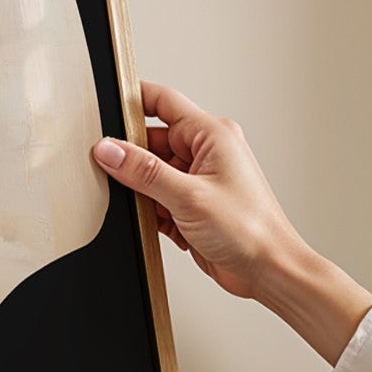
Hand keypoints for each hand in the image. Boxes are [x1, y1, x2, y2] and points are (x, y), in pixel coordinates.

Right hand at [92, 82, 371, 363]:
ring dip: (143, 191)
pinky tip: (160, 224)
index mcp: (212, 135)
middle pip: (151, 142)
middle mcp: (205, 152)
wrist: (267, 270)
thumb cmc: (250, 229)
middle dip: (132, 160)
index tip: (104, 109)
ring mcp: (198, 179)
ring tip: (149, 207)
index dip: (132, 101)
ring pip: (151, 174)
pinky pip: (157, 198)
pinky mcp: (191, 204)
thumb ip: (144, 171)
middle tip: (114, 173)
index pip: (163, 102)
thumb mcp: (188, 196)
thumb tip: (109, 150)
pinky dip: (152, 212)